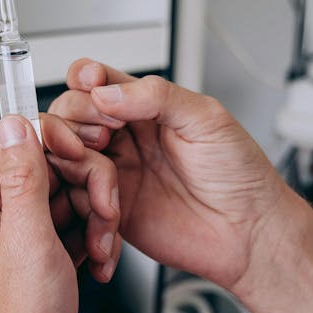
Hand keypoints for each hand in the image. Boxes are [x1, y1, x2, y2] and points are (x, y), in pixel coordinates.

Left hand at [0, 113, 119, 312]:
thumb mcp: (27, 245)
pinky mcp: (46, 256)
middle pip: (49, 164)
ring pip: (70, 195)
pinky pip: (77, 226)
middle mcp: (0, 217)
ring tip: (102, 249)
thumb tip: (14, 126)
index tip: (81, 151)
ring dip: (96, 215)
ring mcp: (24, 237)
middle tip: (103, 213)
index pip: (9, 139)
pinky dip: (96, 239)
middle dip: (86, 183)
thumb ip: (22, 181)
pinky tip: (100, 263)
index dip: (50, 136)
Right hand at [48, 59, 285, 291]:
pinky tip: (106, 202)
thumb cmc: (240, 176)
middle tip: (106, 135)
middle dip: (77, 118)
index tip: (93, 86)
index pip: (96, 80)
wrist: (248, 233)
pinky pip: (74, 197)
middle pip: (70, 112)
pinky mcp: (109, 209)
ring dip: (72, 156)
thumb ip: (155, 97)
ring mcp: (115, 172)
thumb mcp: (206, 118)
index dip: (85, 78)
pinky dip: (79, 197)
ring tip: (101, 170)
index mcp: (147, 107)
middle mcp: (125, 137)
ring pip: (64, 153)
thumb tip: (106, 93)